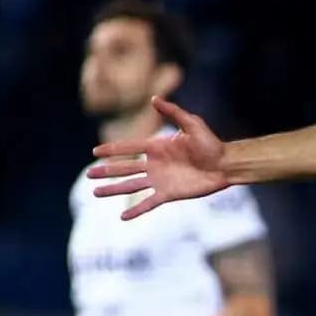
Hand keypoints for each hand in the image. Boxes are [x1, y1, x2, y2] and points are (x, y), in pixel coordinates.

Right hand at [88, 97, 230, 220]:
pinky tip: (122, 217)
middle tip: (89, 173)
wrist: (225, 165)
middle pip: (125, 167)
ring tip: (96, 192)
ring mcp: (160, 179)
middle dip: (107, 171)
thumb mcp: (192, 124)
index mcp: (157, 147)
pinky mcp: (168, 193)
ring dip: (114, 189)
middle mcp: (155, 164)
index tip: (94, 151)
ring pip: (131, 185)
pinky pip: (148, 202)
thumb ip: (173, 112)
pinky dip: (136, 210)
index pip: (129, 148)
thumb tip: (153, 98)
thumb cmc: (211, 143)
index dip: (112, 150)